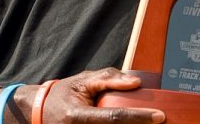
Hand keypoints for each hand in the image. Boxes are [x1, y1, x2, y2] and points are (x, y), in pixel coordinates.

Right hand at [0, 68, 162, 122]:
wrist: (38, 112)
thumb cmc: (64, 94)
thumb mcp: (83, 81)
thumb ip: (108, 79)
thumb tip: (136, 82)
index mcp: (79, 116)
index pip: (115, 118)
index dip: (139, 118)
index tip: (160, 116)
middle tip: (162, 122)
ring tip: (150, 123)